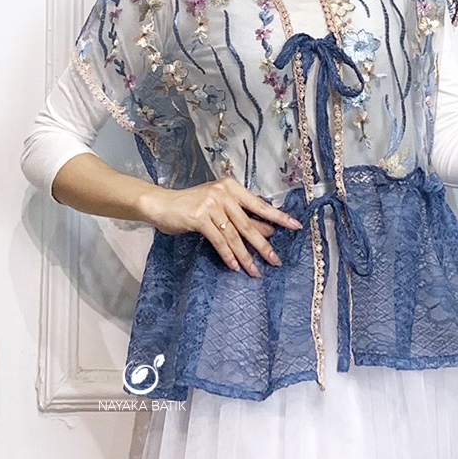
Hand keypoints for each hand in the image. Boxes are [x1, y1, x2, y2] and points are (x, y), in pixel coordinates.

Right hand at [143, 177, 301, 276]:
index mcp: (232, 187)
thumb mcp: (219, 207)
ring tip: (255, 271)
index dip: (278, 217)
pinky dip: (228, 255)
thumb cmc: (192, 205)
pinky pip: (219, 240)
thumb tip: (268, 231)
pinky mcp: (199, 217)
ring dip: (246, 256)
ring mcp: (211, 204)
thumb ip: (241, 216)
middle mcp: (224, 193)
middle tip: (275, 260)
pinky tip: (235, 266)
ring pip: (234, 235)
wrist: (162, 204)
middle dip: (263, 245)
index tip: (295, 226)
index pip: (260, 205)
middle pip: (248, 223)